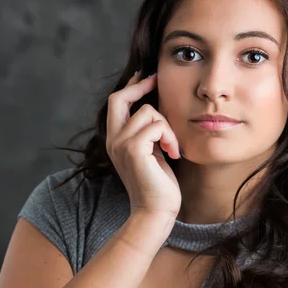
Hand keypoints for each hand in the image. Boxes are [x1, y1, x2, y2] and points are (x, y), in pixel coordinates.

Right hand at [106, 71, 181, 219]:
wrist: (155, 211)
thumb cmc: (158, 184)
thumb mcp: (151, 151)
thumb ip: (147, 132)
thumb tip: (157, 108)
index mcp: (115, 139)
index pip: (117, 102)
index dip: (131, 86)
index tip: (147, 76)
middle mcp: (113, 140)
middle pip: (120, 98)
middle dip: (140, 85)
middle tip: (157, 81)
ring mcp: (121, 144)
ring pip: (148, 112)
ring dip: (167, 126)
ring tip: (171, 146)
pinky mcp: (133, 149)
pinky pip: (156, 125)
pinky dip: (170, 137)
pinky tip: (173, 153)